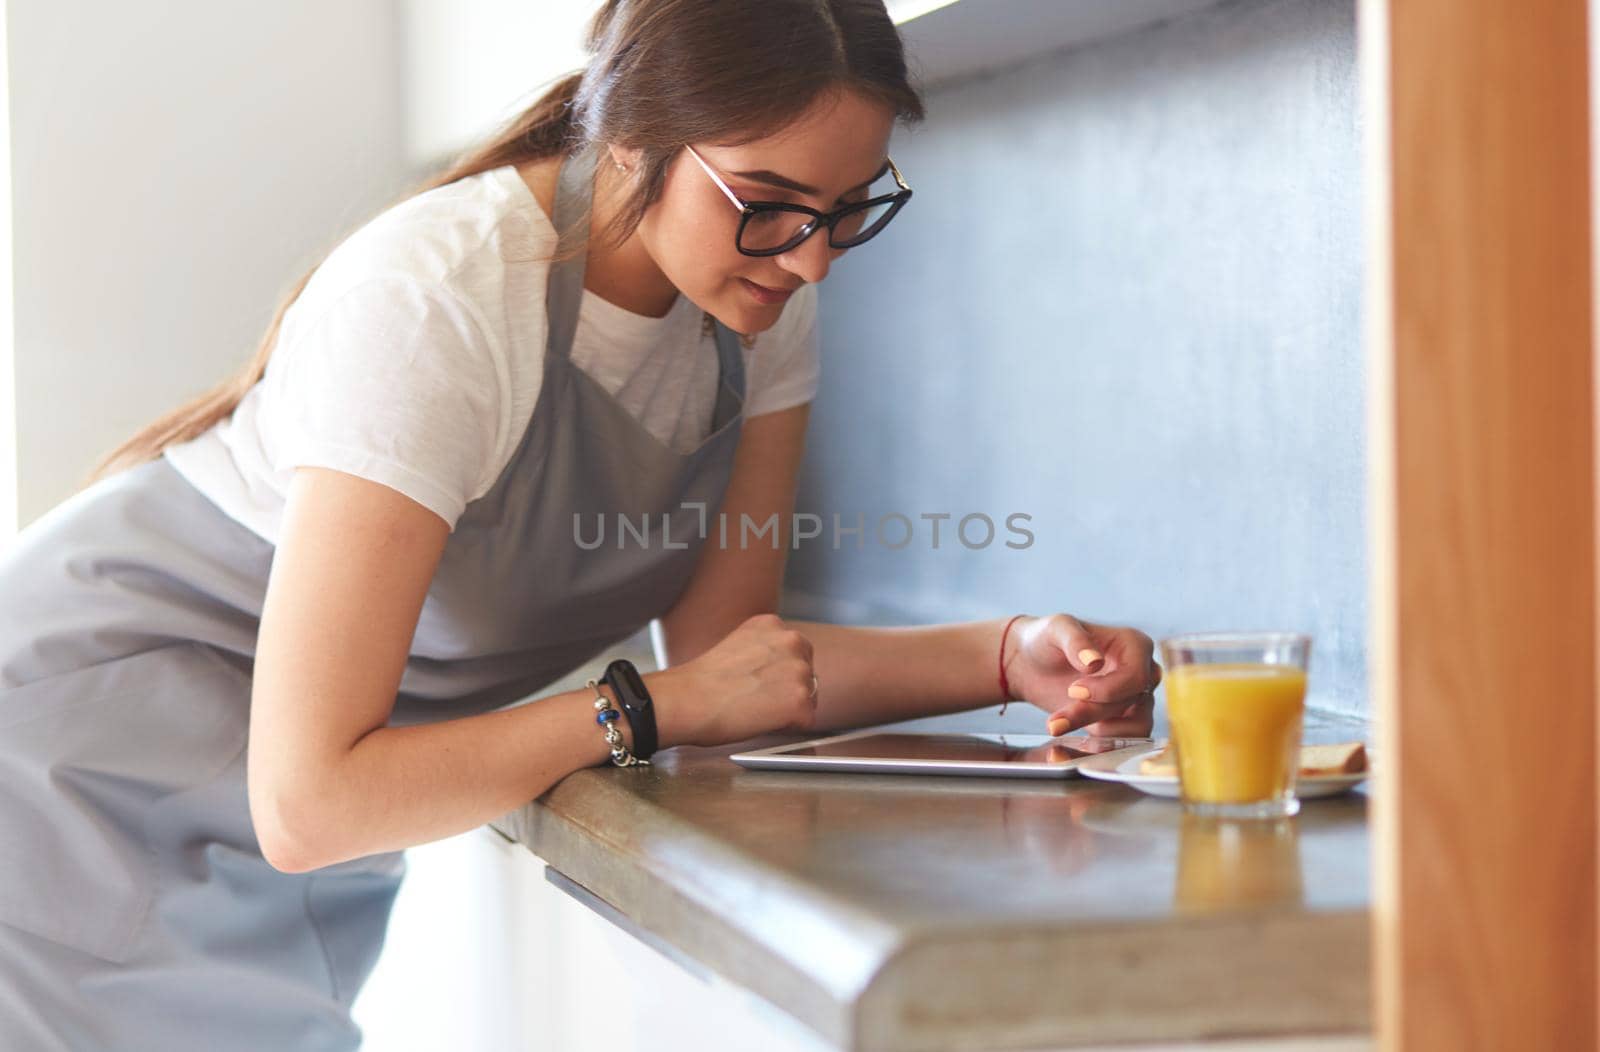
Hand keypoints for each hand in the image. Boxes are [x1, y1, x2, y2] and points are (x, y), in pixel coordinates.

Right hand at [647, 613, 816, 747]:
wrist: (686, 701)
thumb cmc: (700, 682)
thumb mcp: (737, 647)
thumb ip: (764, 652)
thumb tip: (777, 672)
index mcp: (772, 624)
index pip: (794, 652)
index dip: (777, 673)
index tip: (756, 682)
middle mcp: (791, 641)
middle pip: (806, 673)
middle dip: (788, 688)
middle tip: (756, 699)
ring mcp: (798, 670)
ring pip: (808, 697)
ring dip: (787, 708)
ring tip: (754, 709)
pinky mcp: (799, 700)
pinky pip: (805, 720)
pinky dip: (787, 726)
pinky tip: (760, 720)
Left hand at [1006, 613, 1160, 736]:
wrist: (1031, 664)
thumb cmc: (1047, 639)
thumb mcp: (1056, 629)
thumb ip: (1076, 641)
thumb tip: (1095, 662)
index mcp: (1135, 644)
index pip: (1136, 677)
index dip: (1107, 690)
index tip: (1072, 690)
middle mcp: (1142, 670)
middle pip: (1132, 702)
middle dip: (1093, 712)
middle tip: (1056, 718)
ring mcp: (1135, 697)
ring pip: (1133, 725)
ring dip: (1096, 730)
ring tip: (1058, 725)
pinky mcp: (1123, 719)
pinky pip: (1128, 739)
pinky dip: (1103, 743)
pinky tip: (1073, 732)